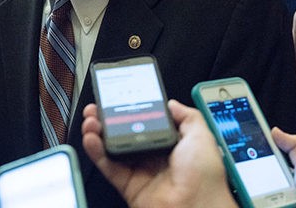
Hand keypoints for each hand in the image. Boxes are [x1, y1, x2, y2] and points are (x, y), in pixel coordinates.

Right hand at [82, 100, 238, 207]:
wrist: (197, 206)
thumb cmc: (204, 176)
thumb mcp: (201, 134)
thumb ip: (187, 116)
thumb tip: (172, 103)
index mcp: (172, 143)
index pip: (147, 121)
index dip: (132, 110)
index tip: (121, 99)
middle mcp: (155, 156)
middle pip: (126, 132)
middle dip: (110, 119)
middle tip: (99, 106)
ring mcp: (140, 170)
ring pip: (113, 147)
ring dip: (99, 132)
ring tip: (91, 118)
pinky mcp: (129, 185)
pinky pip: (109, 166)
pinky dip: (97, 152)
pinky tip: (91, 138)